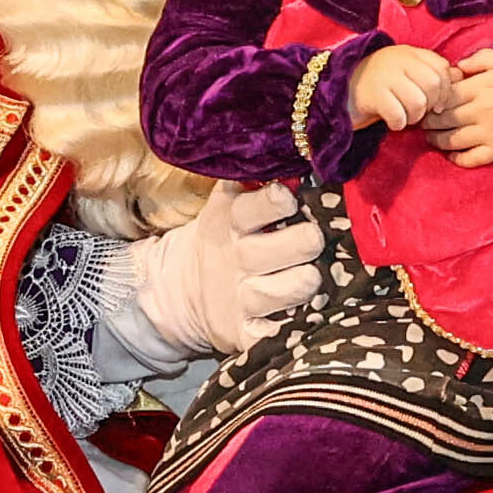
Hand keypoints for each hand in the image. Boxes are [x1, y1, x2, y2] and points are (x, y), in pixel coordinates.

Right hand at [131, 182, 317, 356]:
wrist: (180, 291)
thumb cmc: (225, 239)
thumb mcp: (228, 206)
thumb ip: (254, 182)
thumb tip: (294, 157)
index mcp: (230, 220)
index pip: (264, 203)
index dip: (283, 200)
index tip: (290, 202)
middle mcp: (237, 259)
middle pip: (300, 245)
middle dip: (312, 240)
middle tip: (311, 241)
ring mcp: (242, 299)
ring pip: (300, 286)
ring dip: (311, 279)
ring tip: (307, 275)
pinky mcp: (245, 335)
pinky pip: (282, 333)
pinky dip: (299, 324)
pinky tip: (302, 312)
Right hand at [347, 43, 454, 133]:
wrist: (340, 91)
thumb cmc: (380, 84)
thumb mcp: (407, 73)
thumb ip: (432, 72)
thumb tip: (460, 76)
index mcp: (409, 52)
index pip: (441, 66)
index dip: (445, 89)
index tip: (438, 103)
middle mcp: (397, 59)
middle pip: (433, 84)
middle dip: (431, 104)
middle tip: (422, 112)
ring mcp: (384, 76)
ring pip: (418, 101)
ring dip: (415, 117)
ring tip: (406, 117)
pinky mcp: (372, 95)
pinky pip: (398, 114)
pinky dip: (399, 124)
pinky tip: (393, 122)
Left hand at [432, 48, 492, 166]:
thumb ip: (479, 59)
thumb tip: (455, 67)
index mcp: (480, 88)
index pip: (443, 95)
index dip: (430, 99)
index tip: (426, 101)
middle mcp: (480, 112)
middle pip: (442, 119)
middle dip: (427, 121)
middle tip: (421, 121)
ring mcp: (488, 134)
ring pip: (450, 141)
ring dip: (435, 140)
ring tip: (431, 137)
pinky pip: (469, 159)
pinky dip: (456, 158)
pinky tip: (451, 154)